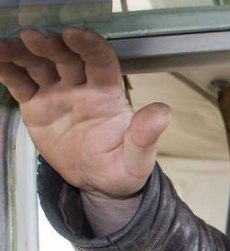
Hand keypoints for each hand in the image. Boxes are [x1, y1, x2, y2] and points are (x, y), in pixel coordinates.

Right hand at [0, 28, 170, 197]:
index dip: (88, 45)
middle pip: (66, 57)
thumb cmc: (122, 168)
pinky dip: (7, 70)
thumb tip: (163, 112)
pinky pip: (20, 83)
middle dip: (51, 45)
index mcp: (108, 94)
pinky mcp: (37, 106)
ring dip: (23, 53)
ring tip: (6, 46)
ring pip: (39, 65)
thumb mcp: (137, 157)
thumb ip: (146, 134)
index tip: (74, 34)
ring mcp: (58, 94)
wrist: (99, 185)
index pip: (101, 61)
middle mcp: (82, 88)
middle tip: (33, 36)